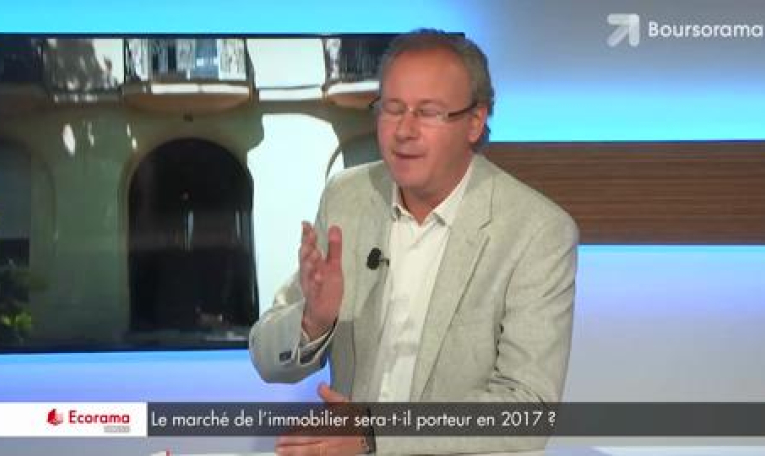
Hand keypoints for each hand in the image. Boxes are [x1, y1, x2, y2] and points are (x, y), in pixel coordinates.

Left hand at [275, 383, 366, 455]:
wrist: (369, 434)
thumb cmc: (355, 419)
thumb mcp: (345, 403)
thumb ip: (331, 396)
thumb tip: (321, 386)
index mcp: (332, 423)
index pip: (311, 427)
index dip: (296, 430)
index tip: (284, 432)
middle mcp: (331, 438)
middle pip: (308, 441)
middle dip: (292, 443)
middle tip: (278, 444)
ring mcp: (331, 449)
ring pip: (311, 451)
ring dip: (295, 452)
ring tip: (282, 451)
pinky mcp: (333, 455)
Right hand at [299, 222, 343, 339]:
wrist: (322, 314)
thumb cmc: (326, 288)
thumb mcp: (334, 265)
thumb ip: (334, 248)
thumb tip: (334, 228)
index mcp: (313, 264)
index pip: (308, 247)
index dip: (307, 236)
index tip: (306, 224)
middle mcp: (309, 273)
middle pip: (305, 258)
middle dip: (307, 246)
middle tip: (310, 235)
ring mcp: (310, 285)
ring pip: (307, 273)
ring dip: (310, 263)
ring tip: (315, 253)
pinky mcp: (315, 298)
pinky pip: (314, 290)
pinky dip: (315, 283)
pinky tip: (318, 277)